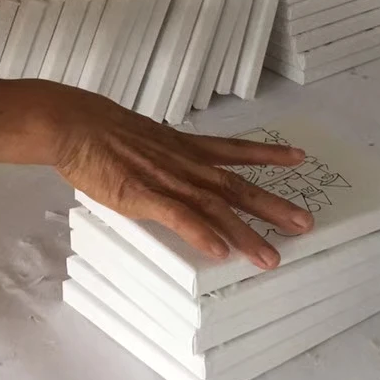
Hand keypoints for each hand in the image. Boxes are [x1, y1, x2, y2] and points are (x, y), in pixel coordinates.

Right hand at [48, 92, 314, 269]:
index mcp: (184, 147)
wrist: (75, 123)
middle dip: (272, 206)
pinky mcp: (143, 195)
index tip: (298, 157)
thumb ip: (161, 153)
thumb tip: (167, 163)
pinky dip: (201, 233)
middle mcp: (185, 163)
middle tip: (305, 223)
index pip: (235, 150)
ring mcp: (167, 179)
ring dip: (245, 233)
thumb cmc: (100, 130)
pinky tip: (221, 252)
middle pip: (237, 186)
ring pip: (215, 208)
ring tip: (270, 256)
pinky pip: (179, 217)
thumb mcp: (142, 137)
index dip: (267, 154)